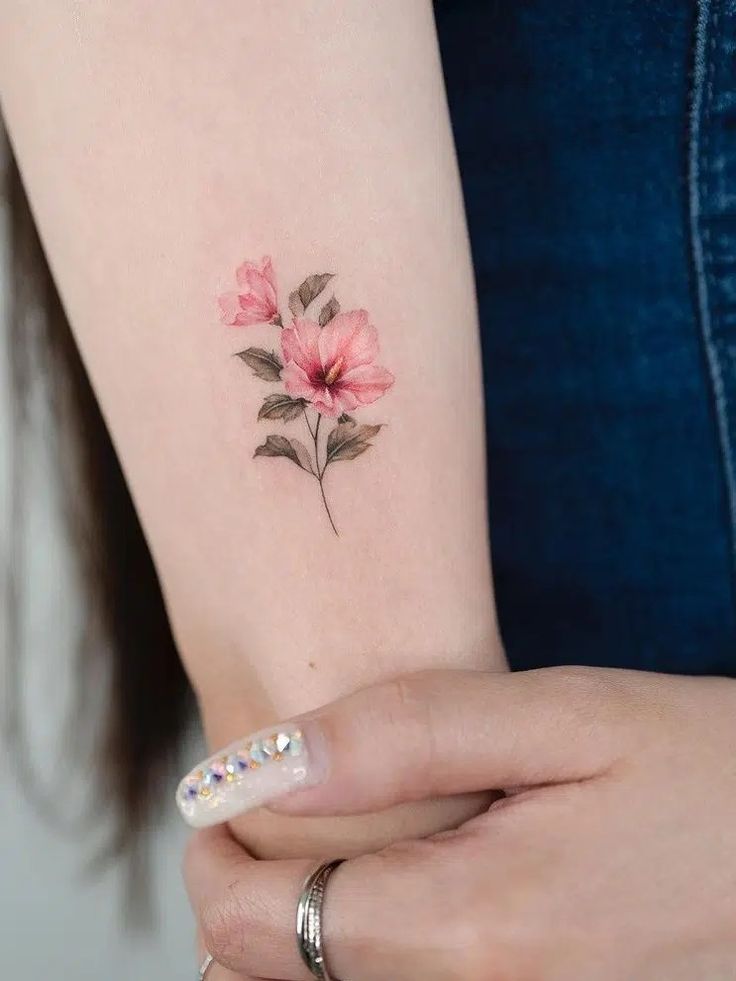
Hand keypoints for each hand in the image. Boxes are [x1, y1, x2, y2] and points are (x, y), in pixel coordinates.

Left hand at [184, 667, 735, 979]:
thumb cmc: (698, 764)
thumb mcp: (563, 717)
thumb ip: (405, 737)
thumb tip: (259, 763)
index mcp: (471, 929)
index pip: (256, 931)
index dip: (210, 861)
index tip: (217, 799)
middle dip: (245, 897)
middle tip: (272, 812)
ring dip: (296, 934)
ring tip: (324, 846)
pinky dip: (362, 956)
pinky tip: (393, 893)